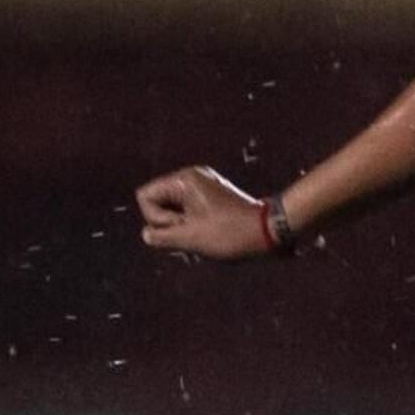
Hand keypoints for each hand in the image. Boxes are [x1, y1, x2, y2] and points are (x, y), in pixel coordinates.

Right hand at [136, 165, 280, 260]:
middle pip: (157, 202)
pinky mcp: (211, 197)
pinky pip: (187, 212)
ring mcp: (201, 187)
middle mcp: (191, 177)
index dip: (156, 217)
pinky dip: (192, 225)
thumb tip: (147, 234)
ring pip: (172, 209)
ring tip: (204, 233)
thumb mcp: (190, 238)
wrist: (269, 230)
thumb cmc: (231, 233)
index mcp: (184, 180)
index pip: (145, 196)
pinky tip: (209, 233)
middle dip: (170, 222)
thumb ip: (161, 236)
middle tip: (195, 230)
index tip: (181, 225)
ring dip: (181, 227)